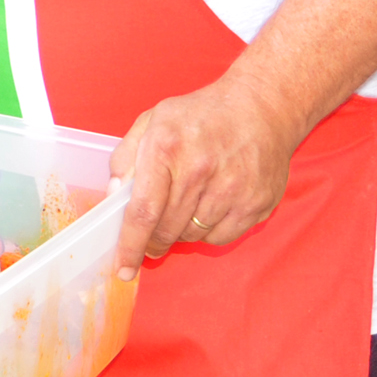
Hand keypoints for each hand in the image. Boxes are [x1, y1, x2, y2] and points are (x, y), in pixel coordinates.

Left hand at [106, 79, 307, 277]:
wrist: (261, 108)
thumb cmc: (200, 115)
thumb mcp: (152, 122)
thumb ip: (126, 158)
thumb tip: (115, 197)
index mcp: (166, 148)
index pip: (143, 210)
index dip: (130, 245)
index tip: (123, 268)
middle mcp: (199, 171)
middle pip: (166, 229)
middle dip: (152, 241)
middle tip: (150, 237)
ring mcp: (232, 190)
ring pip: (192, 236)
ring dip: (180, 233)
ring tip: (184, 208)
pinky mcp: (256, 204)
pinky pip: (221, 238)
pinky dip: (208, 232)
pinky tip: (208, 208)